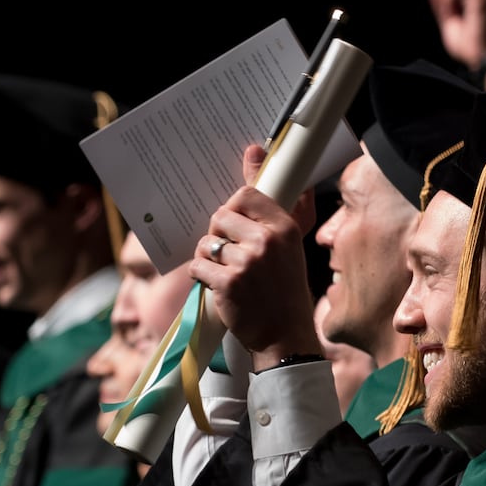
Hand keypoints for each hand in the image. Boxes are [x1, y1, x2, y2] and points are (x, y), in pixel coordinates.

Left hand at [188, 145, 320, 365]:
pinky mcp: (227, 284)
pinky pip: (198, 266)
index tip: (236, 226)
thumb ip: (268, 203)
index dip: (233, 209)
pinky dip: (202, 277)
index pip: (245, 195)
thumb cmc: (285, 289)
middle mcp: (267, 241)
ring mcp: (246, 263)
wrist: (285, 336)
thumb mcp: (286, 245)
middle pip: (220, 216)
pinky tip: (218, 287)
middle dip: (218, 235)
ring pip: (207, 243)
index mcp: (284, 228)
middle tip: (230, 255)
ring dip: (209, 258)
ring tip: (226, 274)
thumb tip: (254, 148)